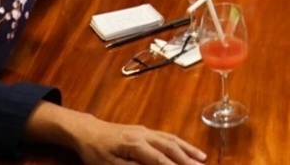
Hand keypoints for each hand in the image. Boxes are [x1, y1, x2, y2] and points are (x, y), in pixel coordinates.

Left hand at [73, 116, 205, 164]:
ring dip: (187, 149)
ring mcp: (145, 131)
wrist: (88, 132)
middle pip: (170, 147)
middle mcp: (144, 134)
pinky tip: (186, 148)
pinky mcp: (145, 131)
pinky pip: (166, 136)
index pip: (159, 159)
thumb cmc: (96, 152)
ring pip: (171, 139)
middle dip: (187, 158)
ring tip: (202, 158)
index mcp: (135, 144)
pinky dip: (179, 142)